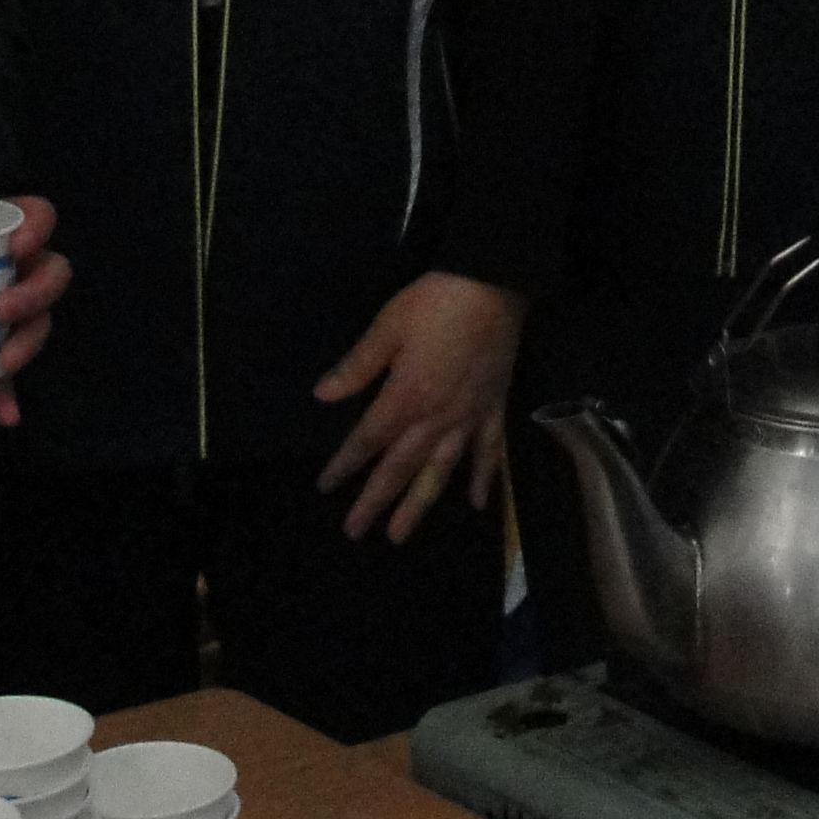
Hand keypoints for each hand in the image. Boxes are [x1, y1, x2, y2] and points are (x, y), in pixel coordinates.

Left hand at [0, 195, 67, 431]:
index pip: (38, 216)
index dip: (38, 228)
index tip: (16, 246)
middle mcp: (16, 268)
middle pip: (53, 272)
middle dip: (36, 292)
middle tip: (1, 309)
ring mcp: (12, 311)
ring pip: (41, 321)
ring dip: (29, 341)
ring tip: (4, 360)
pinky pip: (6, 374)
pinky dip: (5, 394)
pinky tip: (6, 413)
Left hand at [312, 271, 526, 544]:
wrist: (493, 284)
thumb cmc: (435, 303)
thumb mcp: (387, 327)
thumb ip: (358, 366)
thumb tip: (323, 395)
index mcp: (406, 398)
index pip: (368, 439)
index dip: (345, 464)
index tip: (326, 486)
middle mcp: (436, 418)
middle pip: (401, 467)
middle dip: (376, 501)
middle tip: (356, 532)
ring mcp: (469, 417)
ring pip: (441, 471)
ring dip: (419, 505)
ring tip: (400, 534)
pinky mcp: (495, 408)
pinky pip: (491, 452)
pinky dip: (485, 479)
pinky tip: (477, 504)